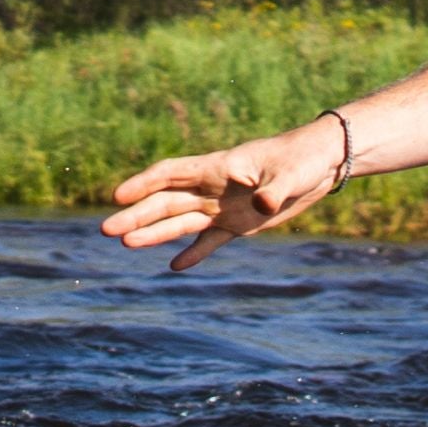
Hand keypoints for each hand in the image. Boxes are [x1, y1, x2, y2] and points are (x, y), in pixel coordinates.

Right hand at [102, 115, 344, 269]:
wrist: (321, 165)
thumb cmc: (303, 160)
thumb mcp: (290, 175)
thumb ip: (273, 190)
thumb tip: (261, 203)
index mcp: (218, 168)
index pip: (171, 175)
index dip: (143, 184)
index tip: (118, 196)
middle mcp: (214, 188)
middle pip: (167, 202)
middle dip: (137, 215)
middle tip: (107, 230)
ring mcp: (224, 207)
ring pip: (181, 221)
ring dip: (155, 233)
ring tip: (126, 243)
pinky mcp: (240, 224)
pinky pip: (210, 240)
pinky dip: (194, 252)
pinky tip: (175, 266)